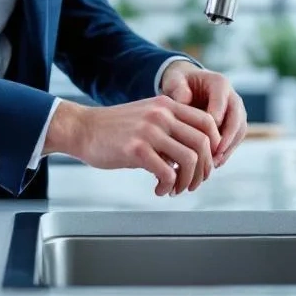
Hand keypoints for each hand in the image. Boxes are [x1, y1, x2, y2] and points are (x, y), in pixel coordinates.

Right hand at [43, 96, 221, 195]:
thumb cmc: (114, 129)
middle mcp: (162, 115)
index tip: (206, 162)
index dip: (214, 145)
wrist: (82, 129)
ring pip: (189, 160)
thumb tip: (194, 155)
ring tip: (176, 189)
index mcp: (167, 105)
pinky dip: (168, 187)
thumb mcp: (146, 117)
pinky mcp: (136, 149)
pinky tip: (158, 190)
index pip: (207, 122)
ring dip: (188, 181)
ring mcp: (149, 131)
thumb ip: (170, 128)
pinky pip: (167, 173)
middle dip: (204, 169)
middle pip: (203, 143)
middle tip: (194, 183)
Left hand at [159, 61, 247, 167]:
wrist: (187, 86)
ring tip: (212, 164)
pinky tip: (213, 163)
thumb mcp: (174, 80)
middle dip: (226, 139)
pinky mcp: (234, 124)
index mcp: (219, 83)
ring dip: (228, 148)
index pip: (222, 104)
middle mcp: (232, 97)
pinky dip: (226, 151)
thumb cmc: (178, 83)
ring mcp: (236, 111)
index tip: (204, 140)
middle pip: (236, 119)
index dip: (214, 123)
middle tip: (212, 156)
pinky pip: (235, 139)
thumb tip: (184, 100)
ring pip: (239, 132)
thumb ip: (177, 88)